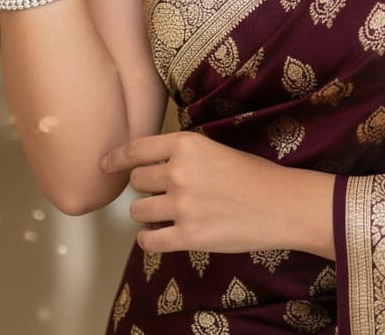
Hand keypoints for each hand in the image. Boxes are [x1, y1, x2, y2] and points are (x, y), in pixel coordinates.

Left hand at [101, 131, 335, 258]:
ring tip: (167, 213)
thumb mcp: (215, 149)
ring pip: (138, 210)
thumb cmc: (254, 174)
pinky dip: (149, 239)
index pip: (137, 150)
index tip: (104, 164)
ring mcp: (181, 206)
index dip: (116, 158)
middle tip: (161, 192)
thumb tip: (153, 166)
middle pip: (136, 181)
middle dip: (144, 187)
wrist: (280, 203)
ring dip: (147, 213)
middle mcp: (179, 172)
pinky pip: (148, 240)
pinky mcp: (187, 236)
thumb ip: (183, 155)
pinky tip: (159, 235)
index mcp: (187, 144)